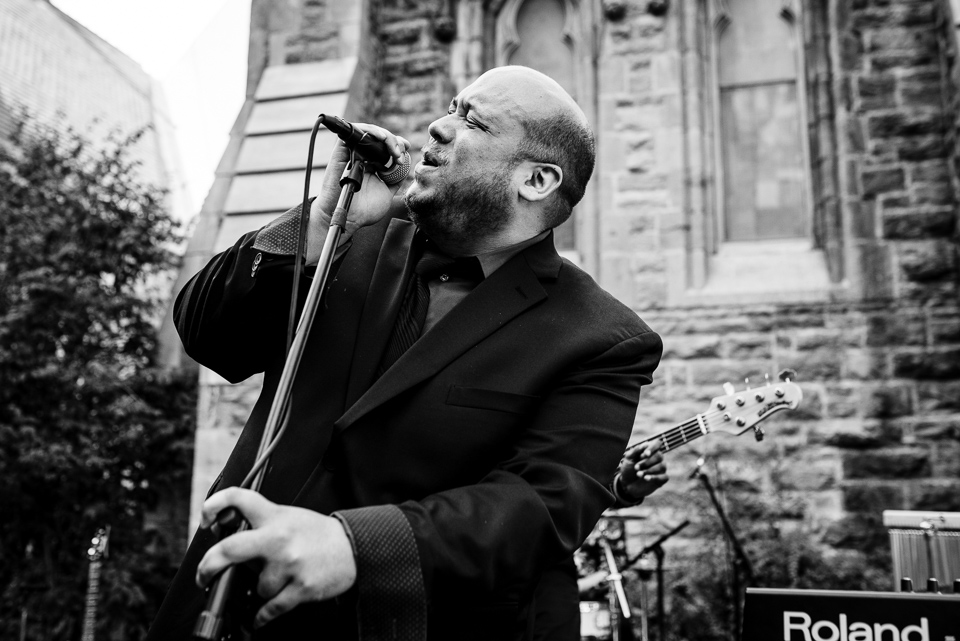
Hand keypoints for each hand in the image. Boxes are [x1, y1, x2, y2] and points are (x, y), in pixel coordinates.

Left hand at [196, 488, 356, 628]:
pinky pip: (270, 608)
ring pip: (256, 586)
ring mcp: (289, 564)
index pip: (238, 498)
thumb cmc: (318, 534)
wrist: (352, 547)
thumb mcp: (289, 517)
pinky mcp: (300, 587)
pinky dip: (262, 615)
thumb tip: (232, 543)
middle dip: (208, 566)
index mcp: (275, 516)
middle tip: (203, 575)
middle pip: (229, 549)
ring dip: (262, 588)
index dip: (214, 505)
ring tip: (278, 579)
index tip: (205, 518)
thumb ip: (262, 524)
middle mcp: (278, 538)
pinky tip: (260, 615)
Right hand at [307, 124, 410, 262]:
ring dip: (384, 135)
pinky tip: (380, 138)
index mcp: (371, 166)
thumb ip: (396, 180)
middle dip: (393, 141)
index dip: (396, 144)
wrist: (348, 220)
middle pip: (378, 138)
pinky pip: (351, 134)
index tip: (406, 149)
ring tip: (394, 148)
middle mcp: (361, 158)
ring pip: (367, 133)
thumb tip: (405, 166)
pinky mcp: (341, 153)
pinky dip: (367, 131)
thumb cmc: (364, 211)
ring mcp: (351, 155)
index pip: (384, 147)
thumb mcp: (387, 194)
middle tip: (400, 152)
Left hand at [615, 441, 667, 503]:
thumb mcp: (628, 459)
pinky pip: (664, 477)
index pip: (657, 444)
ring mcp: (660, 469)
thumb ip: (635, 451)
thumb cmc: (628, 469)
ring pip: (662, 466)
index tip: (645, 454)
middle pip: (659, 456)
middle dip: (647, 462)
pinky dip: (654, 477)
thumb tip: (643, 445)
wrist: (626, 484)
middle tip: (636, 467)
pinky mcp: (662, 479)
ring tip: (638, 474)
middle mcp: (657, 458)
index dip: (652, 448)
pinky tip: (646, 479)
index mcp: (649, 450)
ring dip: (649, 470)